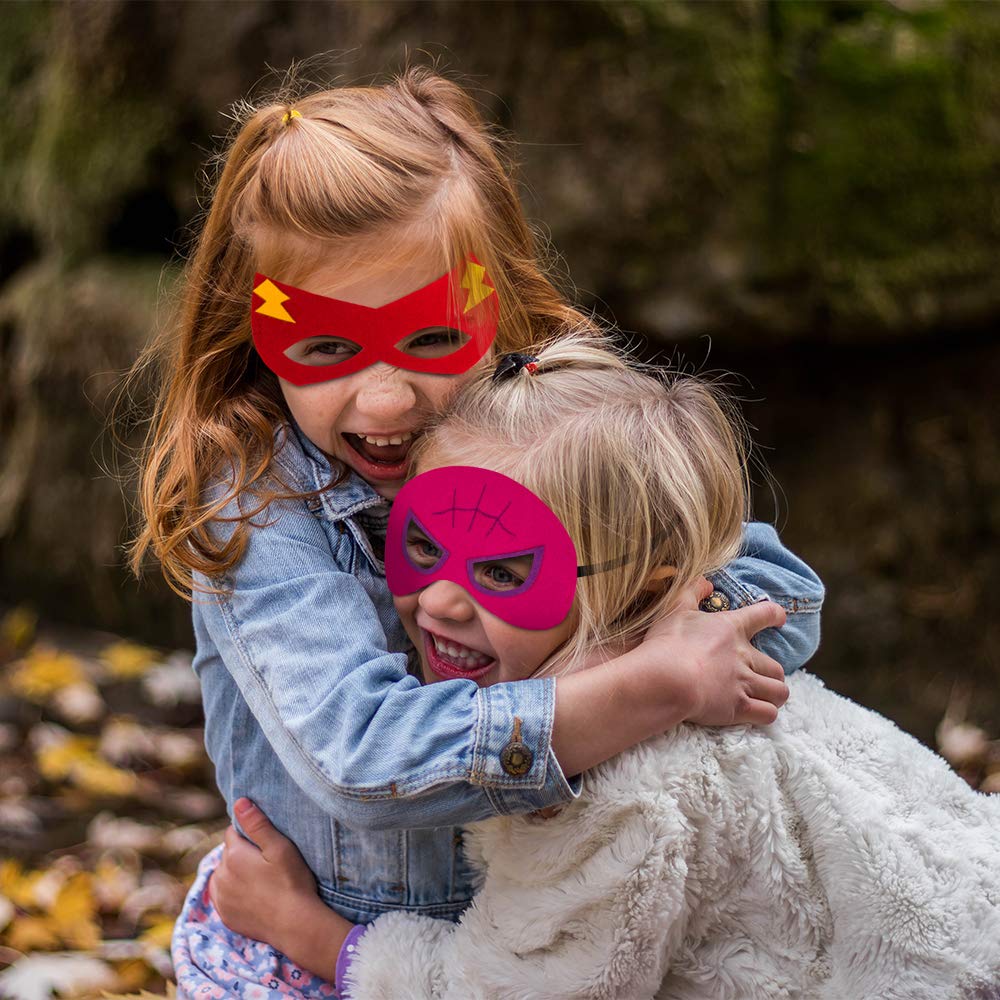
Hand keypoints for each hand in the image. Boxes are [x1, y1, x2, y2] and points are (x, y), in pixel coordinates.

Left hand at [209, 798, 352, 978]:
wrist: (294, 925)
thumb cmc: (292, 882)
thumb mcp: (280, 847)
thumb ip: (257, 824)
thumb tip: (238, 802)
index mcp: (233, 855)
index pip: (233, 832)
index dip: (249, 834)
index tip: (265, 843)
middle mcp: (220, 875)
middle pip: (227, 853)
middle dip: (242, 853)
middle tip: (266, 862)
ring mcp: (221, 898)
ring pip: (223, 874)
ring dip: (235, 872)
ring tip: (260, 879)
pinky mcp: (225, 915)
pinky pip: (223, 895)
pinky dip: (232, 891)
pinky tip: (252, 894)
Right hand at [644, 578, 788, 726]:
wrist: (667, 679)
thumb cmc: (668, 642)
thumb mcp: (675, 608)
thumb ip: (692, 591)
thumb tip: (706, 582)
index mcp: (731, 628)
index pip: (764, 615)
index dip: (774, 615)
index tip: (779, 618)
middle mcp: (744, 656)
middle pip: (777, 667)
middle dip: (772, 673)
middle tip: (761, 676)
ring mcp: (744, 683)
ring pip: (779, 692)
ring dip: (774, 695)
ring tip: (766, 697)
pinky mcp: (738, 708)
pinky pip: (768, 714)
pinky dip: (766, 714)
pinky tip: (758, 713)